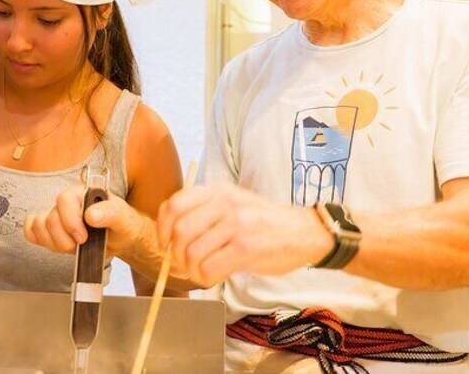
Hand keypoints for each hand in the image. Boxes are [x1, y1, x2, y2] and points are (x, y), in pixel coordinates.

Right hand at [24, 187, 149, 258]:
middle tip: (81, 245)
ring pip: (39, 227)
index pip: (64, 200)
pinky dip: (39, 239)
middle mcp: (67, 203)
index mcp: (82, 193)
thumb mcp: (122, 217)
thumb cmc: (122, 223)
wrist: (120, 238)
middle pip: (49, 219)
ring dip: (54, 243)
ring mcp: (57, 215)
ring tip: (72, 247)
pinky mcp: (51, 229)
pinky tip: (54, 243)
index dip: (70, 221)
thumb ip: (110, 213)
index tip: (82, 238)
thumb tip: (91, 215)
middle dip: (64, 240)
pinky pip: (31, 230)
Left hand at [156, 184, 332, 286]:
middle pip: (180, 231)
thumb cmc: (266, 223)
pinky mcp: (246, 247)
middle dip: (176, 254)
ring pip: (192, 252)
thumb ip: (206, 213)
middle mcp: (225, 203)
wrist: (306, 232)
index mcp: (219, 190)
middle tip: (184, 265)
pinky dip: (204, 278)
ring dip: (191, 270)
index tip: (166, 244)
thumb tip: (172, 239)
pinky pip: (209, 268)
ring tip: (201, 272)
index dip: (163, 229)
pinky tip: (213, 277)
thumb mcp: (235, 204)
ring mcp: (237, 224)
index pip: (174, 205)